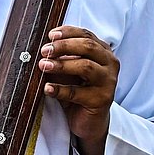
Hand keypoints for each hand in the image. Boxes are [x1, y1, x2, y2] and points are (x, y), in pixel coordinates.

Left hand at [39, 25, 117, 154]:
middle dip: (64, 46)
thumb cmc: (79, 92)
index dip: (68, 32)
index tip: (50, 36)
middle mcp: (110, 64)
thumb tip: (43, 48)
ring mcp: (108, 82)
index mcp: (103, 52)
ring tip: (44, 66)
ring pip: (85, 67)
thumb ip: (63, 57)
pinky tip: (47, 88)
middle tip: (45, 51)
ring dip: (62, 65)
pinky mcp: (102, 100)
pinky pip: (78, 92)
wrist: (90, 121)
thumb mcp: (70, 70)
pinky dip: (60, 89)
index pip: (86, 35)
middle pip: (88, 47)